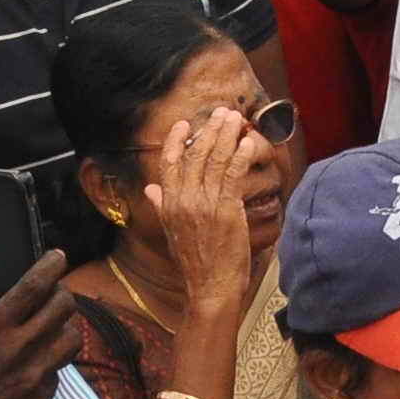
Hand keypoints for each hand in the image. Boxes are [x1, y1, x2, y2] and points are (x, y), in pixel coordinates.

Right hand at [0, 250, 78, 398]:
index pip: (34, 286)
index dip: (51, 265)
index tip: (57, 256)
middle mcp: (20, 348)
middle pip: (64, 306)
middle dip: (61, 293)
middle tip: (50, 294)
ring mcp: (37, 372)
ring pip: (72, 335)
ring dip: (63, 326)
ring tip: (48, 327)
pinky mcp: (45, 393)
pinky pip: (61, 366)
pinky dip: (52, 358)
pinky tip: (34, 360)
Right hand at [145, 107, 261, 315]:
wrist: (209, 286)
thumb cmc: (196, 262)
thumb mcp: (171, 231)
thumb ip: (161, 206)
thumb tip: (150, 189)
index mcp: (168, 204)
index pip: (169, 164)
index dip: (176, 140)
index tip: (185, 123)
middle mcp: (183, 200)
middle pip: (195, 155)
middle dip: (208, 130)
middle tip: (221, 112)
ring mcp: (204, 204)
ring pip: (214, 160)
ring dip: (226, 135)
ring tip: (235, 118)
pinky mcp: (226, 209)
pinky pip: (233, 174)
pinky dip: (241, 155)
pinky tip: (248, 142)